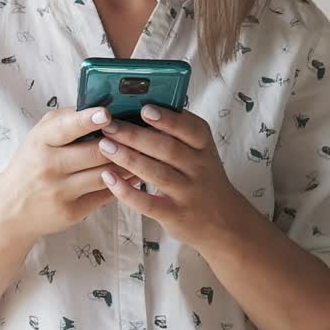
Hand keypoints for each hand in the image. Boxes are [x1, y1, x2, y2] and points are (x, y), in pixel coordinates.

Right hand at [0, 106, 136, 244]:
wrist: (11, 208)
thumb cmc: (33, 163)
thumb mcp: (40, 136)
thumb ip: (68, 121)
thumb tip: (104, 109)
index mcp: (41, 141)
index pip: (66, 128)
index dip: (88, 120)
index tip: (107, 114)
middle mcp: (49, 167)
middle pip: (95, 153)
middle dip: (121, 142)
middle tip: (144, 132)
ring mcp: (60, 192)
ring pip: (105, 175)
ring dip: (129, 163)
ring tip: (148, 151)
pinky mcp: (71, 212)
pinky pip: (105, 195)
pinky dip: (123, 183)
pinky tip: (135, 174)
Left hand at [95, 104, 249, 248]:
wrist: (224, 222)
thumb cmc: (202, 176)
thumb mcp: (200, 151)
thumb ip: (177, 133)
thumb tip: (138, 107)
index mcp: (204, 146)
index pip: (189, 128)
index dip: (167, 119)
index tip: (144, 109)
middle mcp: (199, 168)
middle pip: (167, 148)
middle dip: (135, 135)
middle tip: (109, 125)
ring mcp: (188, 193)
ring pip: (156, 173)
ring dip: (128, 158)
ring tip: (104, 145)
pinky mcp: (175, 215)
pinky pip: (148, 203)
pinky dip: (127, 191)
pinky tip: (108, 178)